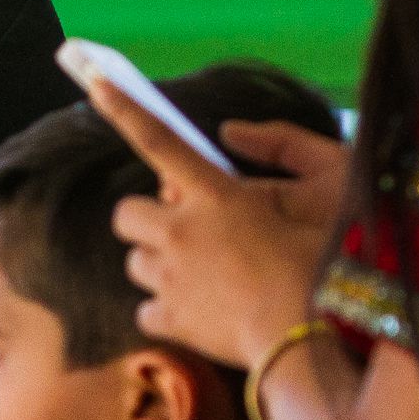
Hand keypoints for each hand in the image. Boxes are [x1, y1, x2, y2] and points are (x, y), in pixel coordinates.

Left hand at [85, 81, 346, 367]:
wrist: (306, 336)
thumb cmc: (321, 267)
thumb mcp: (308, 207)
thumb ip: (263, 181)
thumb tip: (230, 164)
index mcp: (216, 195)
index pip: (161, 141)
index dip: (125, 109)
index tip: (97, 82)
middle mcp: (181, 231)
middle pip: (125, 214)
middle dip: (145, 221)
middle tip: (179, 235)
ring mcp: (169, 278)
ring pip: (134, 264)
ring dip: (158, 267)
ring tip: (202, 281)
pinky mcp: (170, 320)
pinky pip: (146, 312)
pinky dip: (165, 314)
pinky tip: (198, 316)